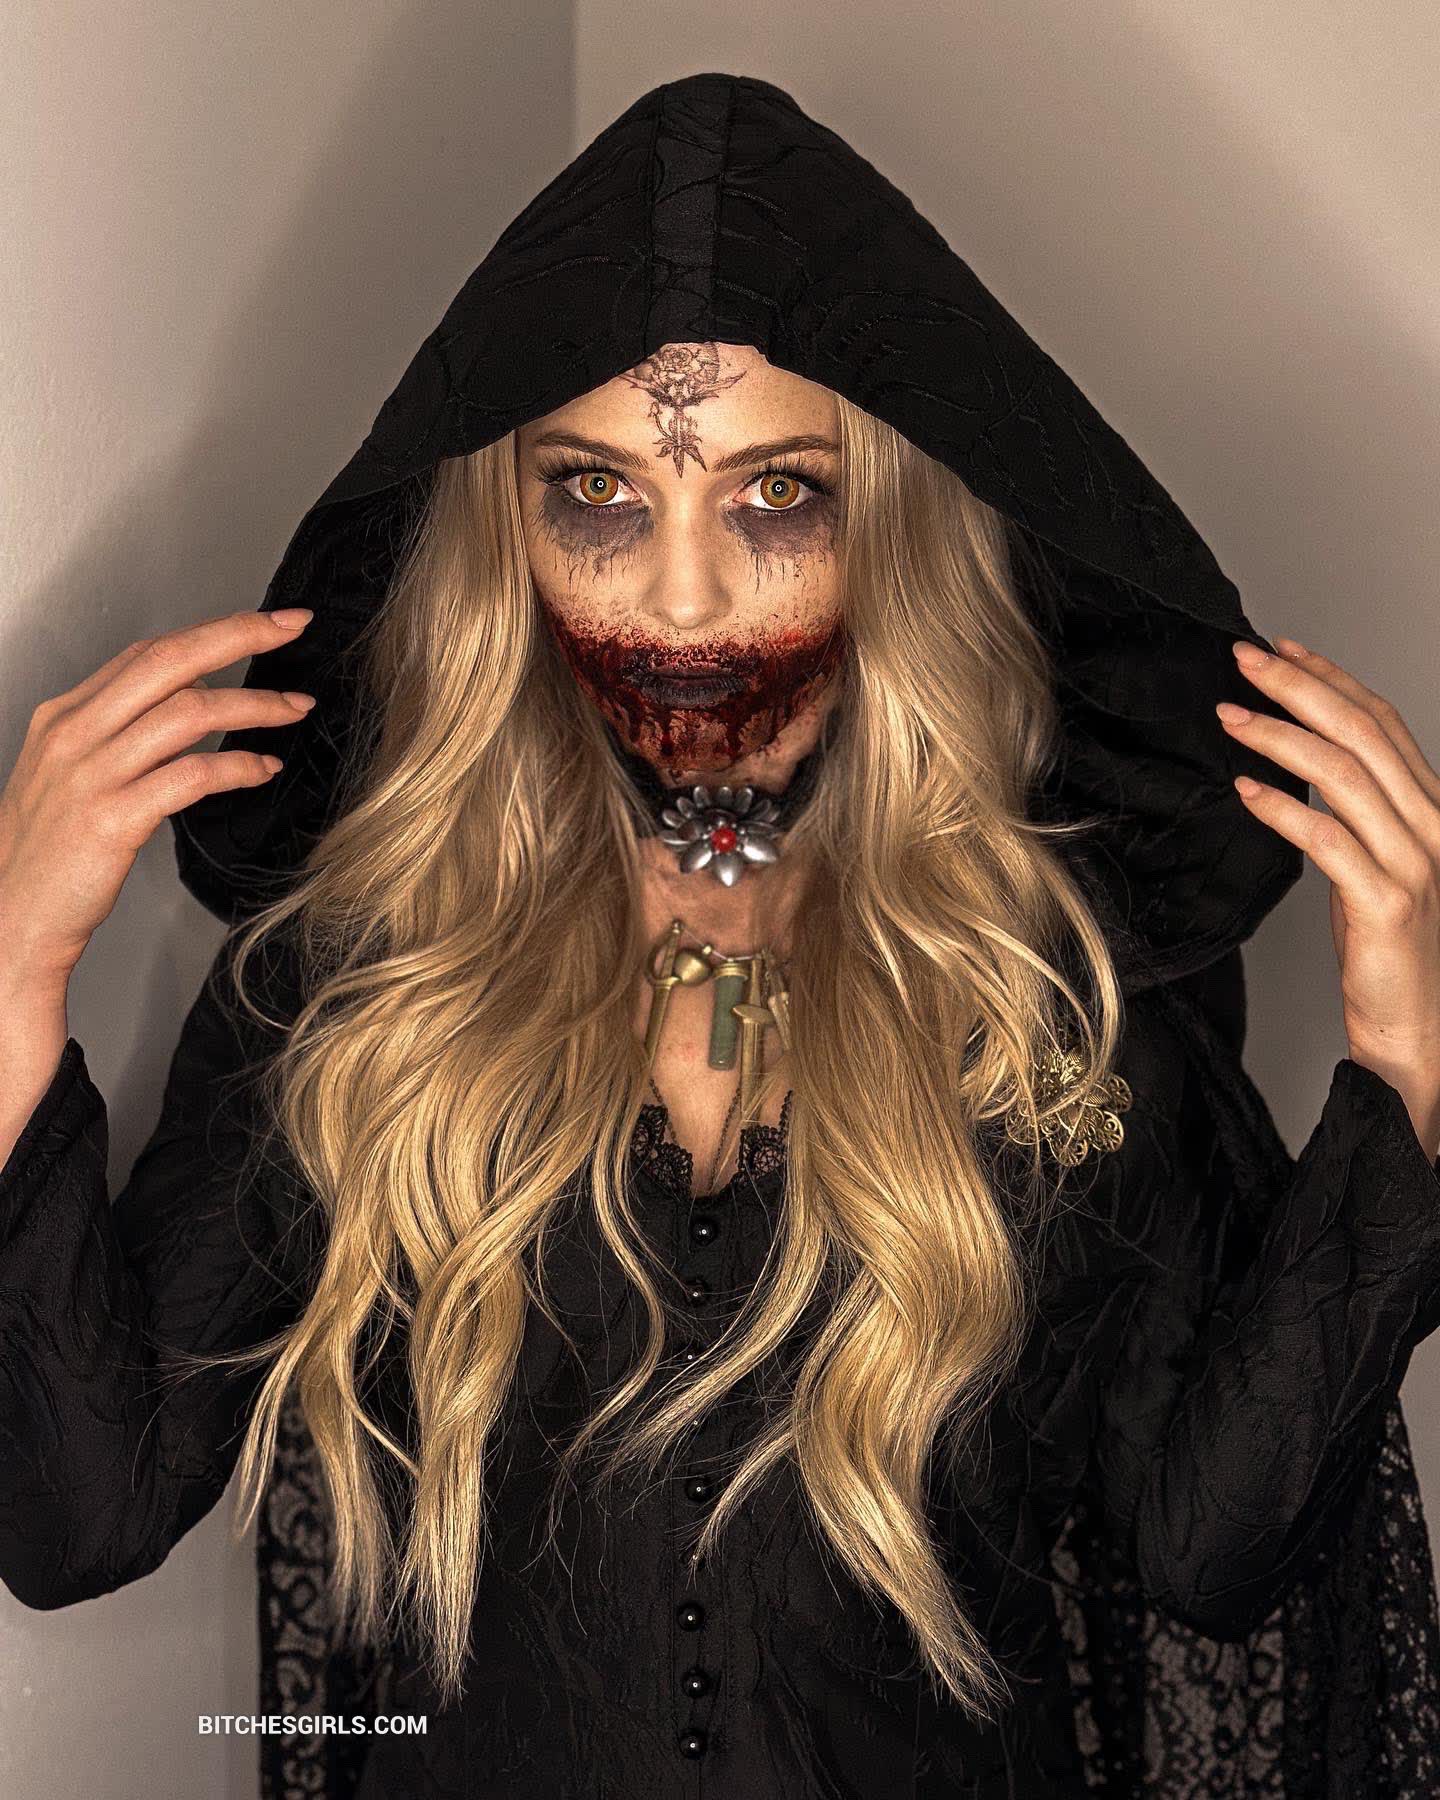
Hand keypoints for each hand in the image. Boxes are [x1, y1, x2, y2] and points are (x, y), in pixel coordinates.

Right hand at [0, 607, 316, 985]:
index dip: (209, 632)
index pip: (146, 653)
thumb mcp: (70, 777)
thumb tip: (191, 702)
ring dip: (255, 705)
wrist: (9, 919)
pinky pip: (192, 775)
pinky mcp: (112, 818)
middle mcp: (75, 734)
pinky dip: (238, 766)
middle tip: (293, 627)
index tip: (261, 624)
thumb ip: (120, 736)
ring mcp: (92, 774)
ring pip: (189, 712)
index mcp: (64, 717)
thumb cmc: (46, 855)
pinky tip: (264, 768)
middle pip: (170, 661)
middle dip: (240, 635)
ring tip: (294, 709)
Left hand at [1216, 637, 1439, 1159]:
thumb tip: (1292, 765)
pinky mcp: (1386, 902)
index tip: (1281, 649)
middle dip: (1299, 687)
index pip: (1381, 722)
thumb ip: (1349, 812)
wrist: (1416, 1029)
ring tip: (1232, 716)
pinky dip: (1284, 808)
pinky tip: (1246, 790)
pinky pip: (1329, 840)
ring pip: (1345, 775)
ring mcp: (1413, 861)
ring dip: (1281, 737)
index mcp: (1429, 807)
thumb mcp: (1370, 863)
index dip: (1331, 678)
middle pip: (1362, 733)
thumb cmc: (1387, 950)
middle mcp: (1430, 824)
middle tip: (1244, 659)